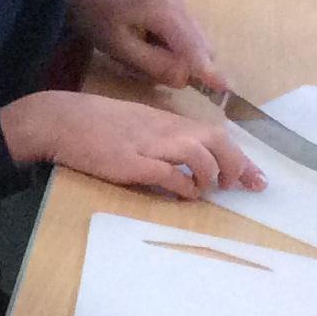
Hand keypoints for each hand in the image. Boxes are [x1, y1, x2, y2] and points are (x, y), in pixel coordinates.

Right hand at [1, 90, 266, 198]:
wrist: (60, 119)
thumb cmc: (94, 123)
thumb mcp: (135, 124)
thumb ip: (160, 138)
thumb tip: (183, 159)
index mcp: (167, 121)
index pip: (214, 135)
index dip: (240, 157)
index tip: (256, 177)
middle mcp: (164, 130)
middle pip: (216, 142)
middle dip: (236, 166)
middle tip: (241, 187)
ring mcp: (148, 146)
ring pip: (199, 155)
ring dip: (210, 177)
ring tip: (206, 192)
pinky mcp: (131, 163)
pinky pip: (168, 174)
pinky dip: (183, 187)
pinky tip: (183, 195)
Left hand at [68, 0, 222, 89]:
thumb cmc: (98, 21)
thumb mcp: (120, 47)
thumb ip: (153, 64)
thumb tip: (183, 79)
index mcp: (166, 13)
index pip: (195, 49)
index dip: (209, 71)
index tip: (226, 89)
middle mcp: (180, 7)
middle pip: (203, 47)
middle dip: (191, 68)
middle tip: (155, 73)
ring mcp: (181, 6)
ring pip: (198, 43)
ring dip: (182, 60)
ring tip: (146, 58)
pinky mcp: (177, 10)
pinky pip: (188, 38)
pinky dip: (178, 51)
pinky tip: (151, 49)